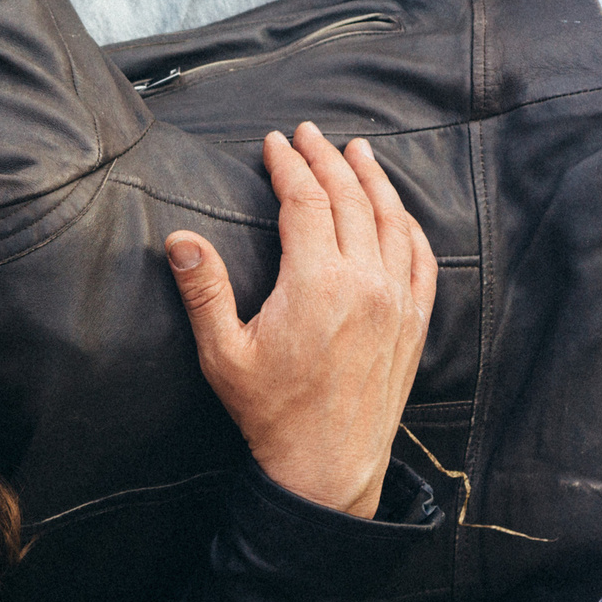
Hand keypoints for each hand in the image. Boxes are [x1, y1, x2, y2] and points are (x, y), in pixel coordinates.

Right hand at [165, 123, 437, 518]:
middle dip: (328, 159)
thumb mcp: (223, 353)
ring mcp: (396, 302)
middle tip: (310, 133)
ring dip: (375, 181)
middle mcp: (365, 282)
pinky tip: (399, 214)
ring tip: (359, 152)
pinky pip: (421, 260)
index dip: (289, 165)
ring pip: (392, 221)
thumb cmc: (271, 413)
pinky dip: (410, 227)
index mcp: (317, 282)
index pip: (306, 200)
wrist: (326, 468)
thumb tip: (179, 239)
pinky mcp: (413, 325)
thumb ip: (204, 290)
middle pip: (350, 199)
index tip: (274, 143)